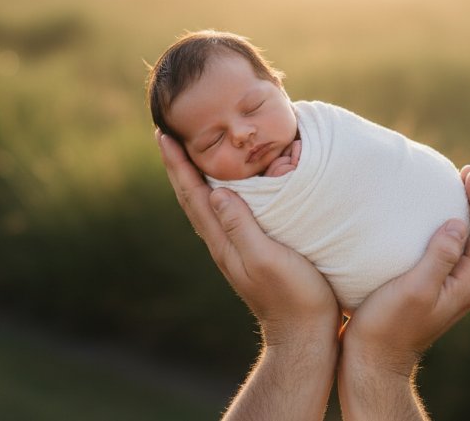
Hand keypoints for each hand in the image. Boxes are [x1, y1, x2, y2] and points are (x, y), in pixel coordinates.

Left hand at [156, 130, 337, 344]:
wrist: (305, 335)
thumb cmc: (294, 297)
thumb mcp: (268, 259)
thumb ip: (241, 227)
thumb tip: (215, 192)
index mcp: (223, 241)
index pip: (193, 194)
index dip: (178, 164)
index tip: (164, 133)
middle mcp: (223, 243)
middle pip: (193, 196)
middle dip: (179, 164)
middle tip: (169, 133)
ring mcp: (236, 249)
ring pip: (207, 204)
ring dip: (196, 175)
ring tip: (191, 152)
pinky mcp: (252, 252)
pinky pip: (226, 213)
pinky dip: (219, 190)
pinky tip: (228, 186)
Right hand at [338, 166, 469, 419]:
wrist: (371, 364)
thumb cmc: (388, 327)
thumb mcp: (416, 288)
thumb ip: (440, 256)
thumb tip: (459, 223)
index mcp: (467, 283)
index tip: (468, 173)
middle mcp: (463, 286)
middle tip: (462, 173)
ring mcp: (448, 290)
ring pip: (466, 244)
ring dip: (461, 214)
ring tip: (446, 189)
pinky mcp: (430, 291)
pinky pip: (447, 252)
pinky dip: (443, 229)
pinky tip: (421, 221)